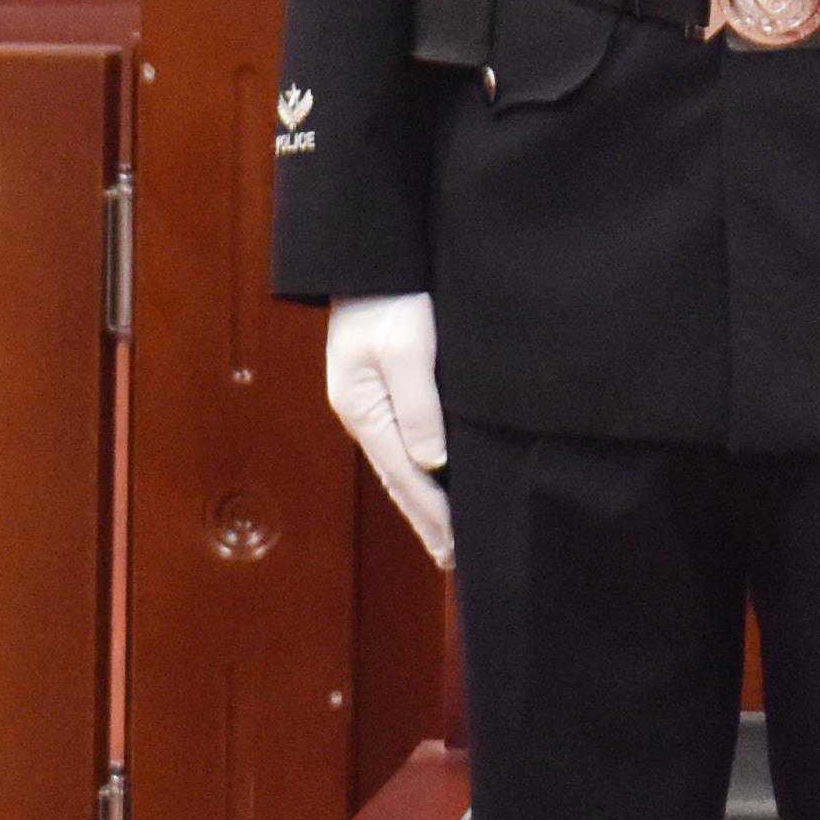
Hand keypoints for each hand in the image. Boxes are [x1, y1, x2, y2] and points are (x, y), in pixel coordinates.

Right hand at [322, 292, 453, 570]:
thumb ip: (419, 405)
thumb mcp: (405, 347)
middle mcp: (361, 414)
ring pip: (397, 467)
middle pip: (397, 480)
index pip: (405, 476)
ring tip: (440, 537)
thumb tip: (433, 462)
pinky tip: (429, 483)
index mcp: (363, 409)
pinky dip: (416, 476)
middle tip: (452, 561)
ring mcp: (366, 404)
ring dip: (419, 503)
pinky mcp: (377, 391)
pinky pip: (400, 446)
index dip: (433, 514)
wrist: (368, 258)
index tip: (458, 548)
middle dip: (425, 521)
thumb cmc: (390, 299)